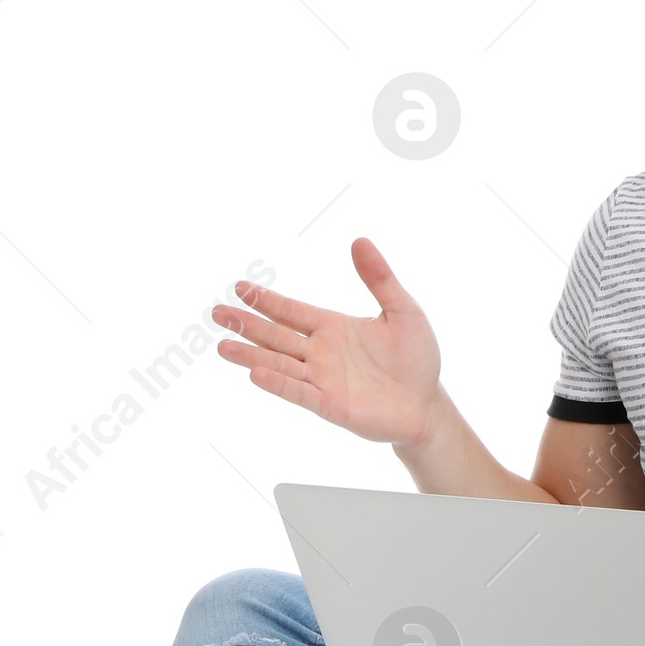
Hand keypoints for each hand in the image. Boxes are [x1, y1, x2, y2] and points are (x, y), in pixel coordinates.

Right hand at [211, 237, 442, 446]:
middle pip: (276, 336)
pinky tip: (256, 373)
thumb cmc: (417, 357)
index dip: (267, 300)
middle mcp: (321, 352)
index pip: (292, 310)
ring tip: (222, 346)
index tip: (240, 287)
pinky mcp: (330, 405)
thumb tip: (360, 240)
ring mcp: (322, 379)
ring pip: (279, 364)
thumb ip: (380, 278)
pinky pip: (299, 392)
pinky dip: (278, 383)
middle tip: (216, 313)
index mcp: (333, 327)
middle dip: (247, 324)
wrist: (427, 403)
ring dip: (251, 355)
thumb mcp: (403, 310)